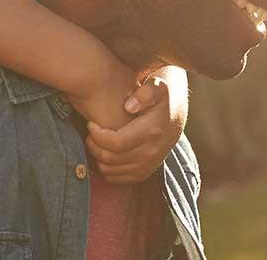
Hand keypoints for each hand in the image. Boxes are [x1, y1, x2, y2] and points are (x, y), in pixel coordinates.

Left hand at [85, 67, 188, 182]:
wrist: (176, 115)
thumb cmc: (162, 97)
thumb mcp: (158, 86)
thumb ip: (145, 93)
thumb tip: (129, 106)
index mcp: (151, 131)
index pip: (115, 142)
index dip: (97, 135)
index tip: (91, 124)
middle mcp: (151, 152)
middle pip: (110, 158)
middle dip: (93, 145)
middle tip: (90, 132)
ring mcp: (148, 165)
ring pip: (110, 170)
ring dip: (97, 157)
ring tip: (96, 141)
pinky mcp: (145, 173)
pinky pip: (117, 179)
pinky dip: (106, 169)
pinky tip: (105, 152)